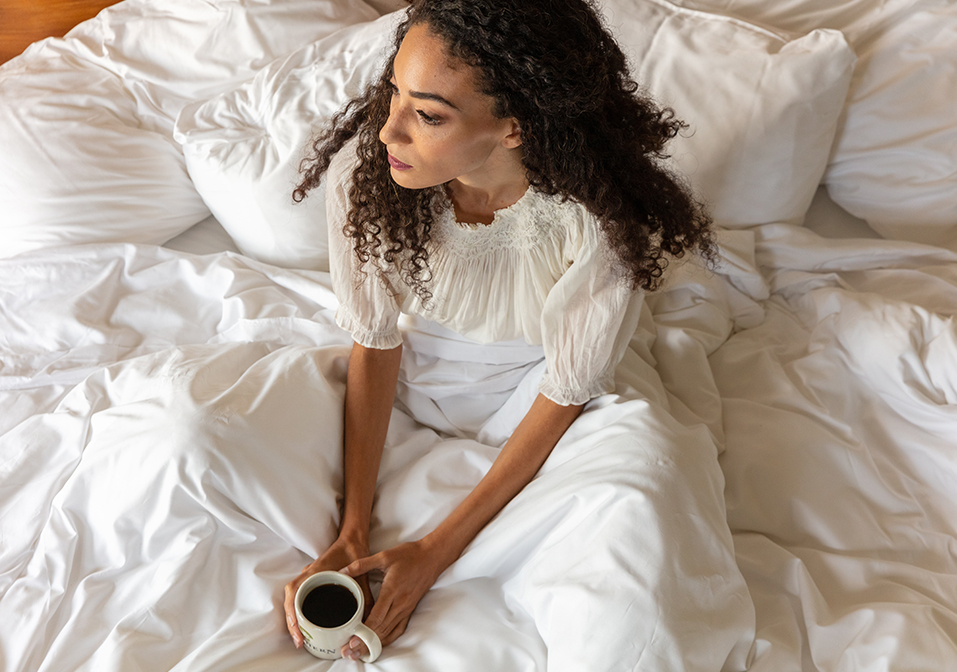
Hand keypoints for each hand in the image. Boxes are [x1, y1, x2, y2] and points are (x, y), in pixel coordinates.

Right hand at [283, 534, 371, 648]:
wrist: (352, 540)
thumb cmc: (354, 553)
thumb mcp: (361, 576)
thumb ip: (365, 597)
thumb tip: (369, 622)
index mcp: (315, 572)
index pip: (294, 593)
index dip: (292, 615)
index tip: (299, 632)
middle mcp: (307, 575)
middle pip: (290, 601)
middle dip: (292, 624)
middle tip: (300, 642)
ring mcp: (307, 578)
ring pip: (293, 601)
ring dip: (294, 620)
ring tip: (301, 638)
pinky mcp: (311, 582)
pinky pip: (300, 598)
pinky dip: (299, 613)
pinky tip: (306, 626)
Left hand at [338, 538, 447, 660]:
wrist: (432, 557)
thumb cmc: (409, 555)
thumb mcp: (384, 556)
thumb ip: (361, 564)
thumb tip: (342, 571)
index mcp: (392, 591)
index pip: (376, 617)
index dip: (363, 631)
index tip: (351, 640)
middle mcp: (400, 603)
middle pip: (381, 629)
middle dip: (364, 641)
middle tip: (349, 650)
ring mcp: (406, 608)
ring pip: (389, 631)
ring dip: (375, 642)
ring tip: (360, 651)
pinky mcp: (410, 609)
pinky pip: (399, 629)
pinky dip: (388, 638)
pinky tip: (379, 642)